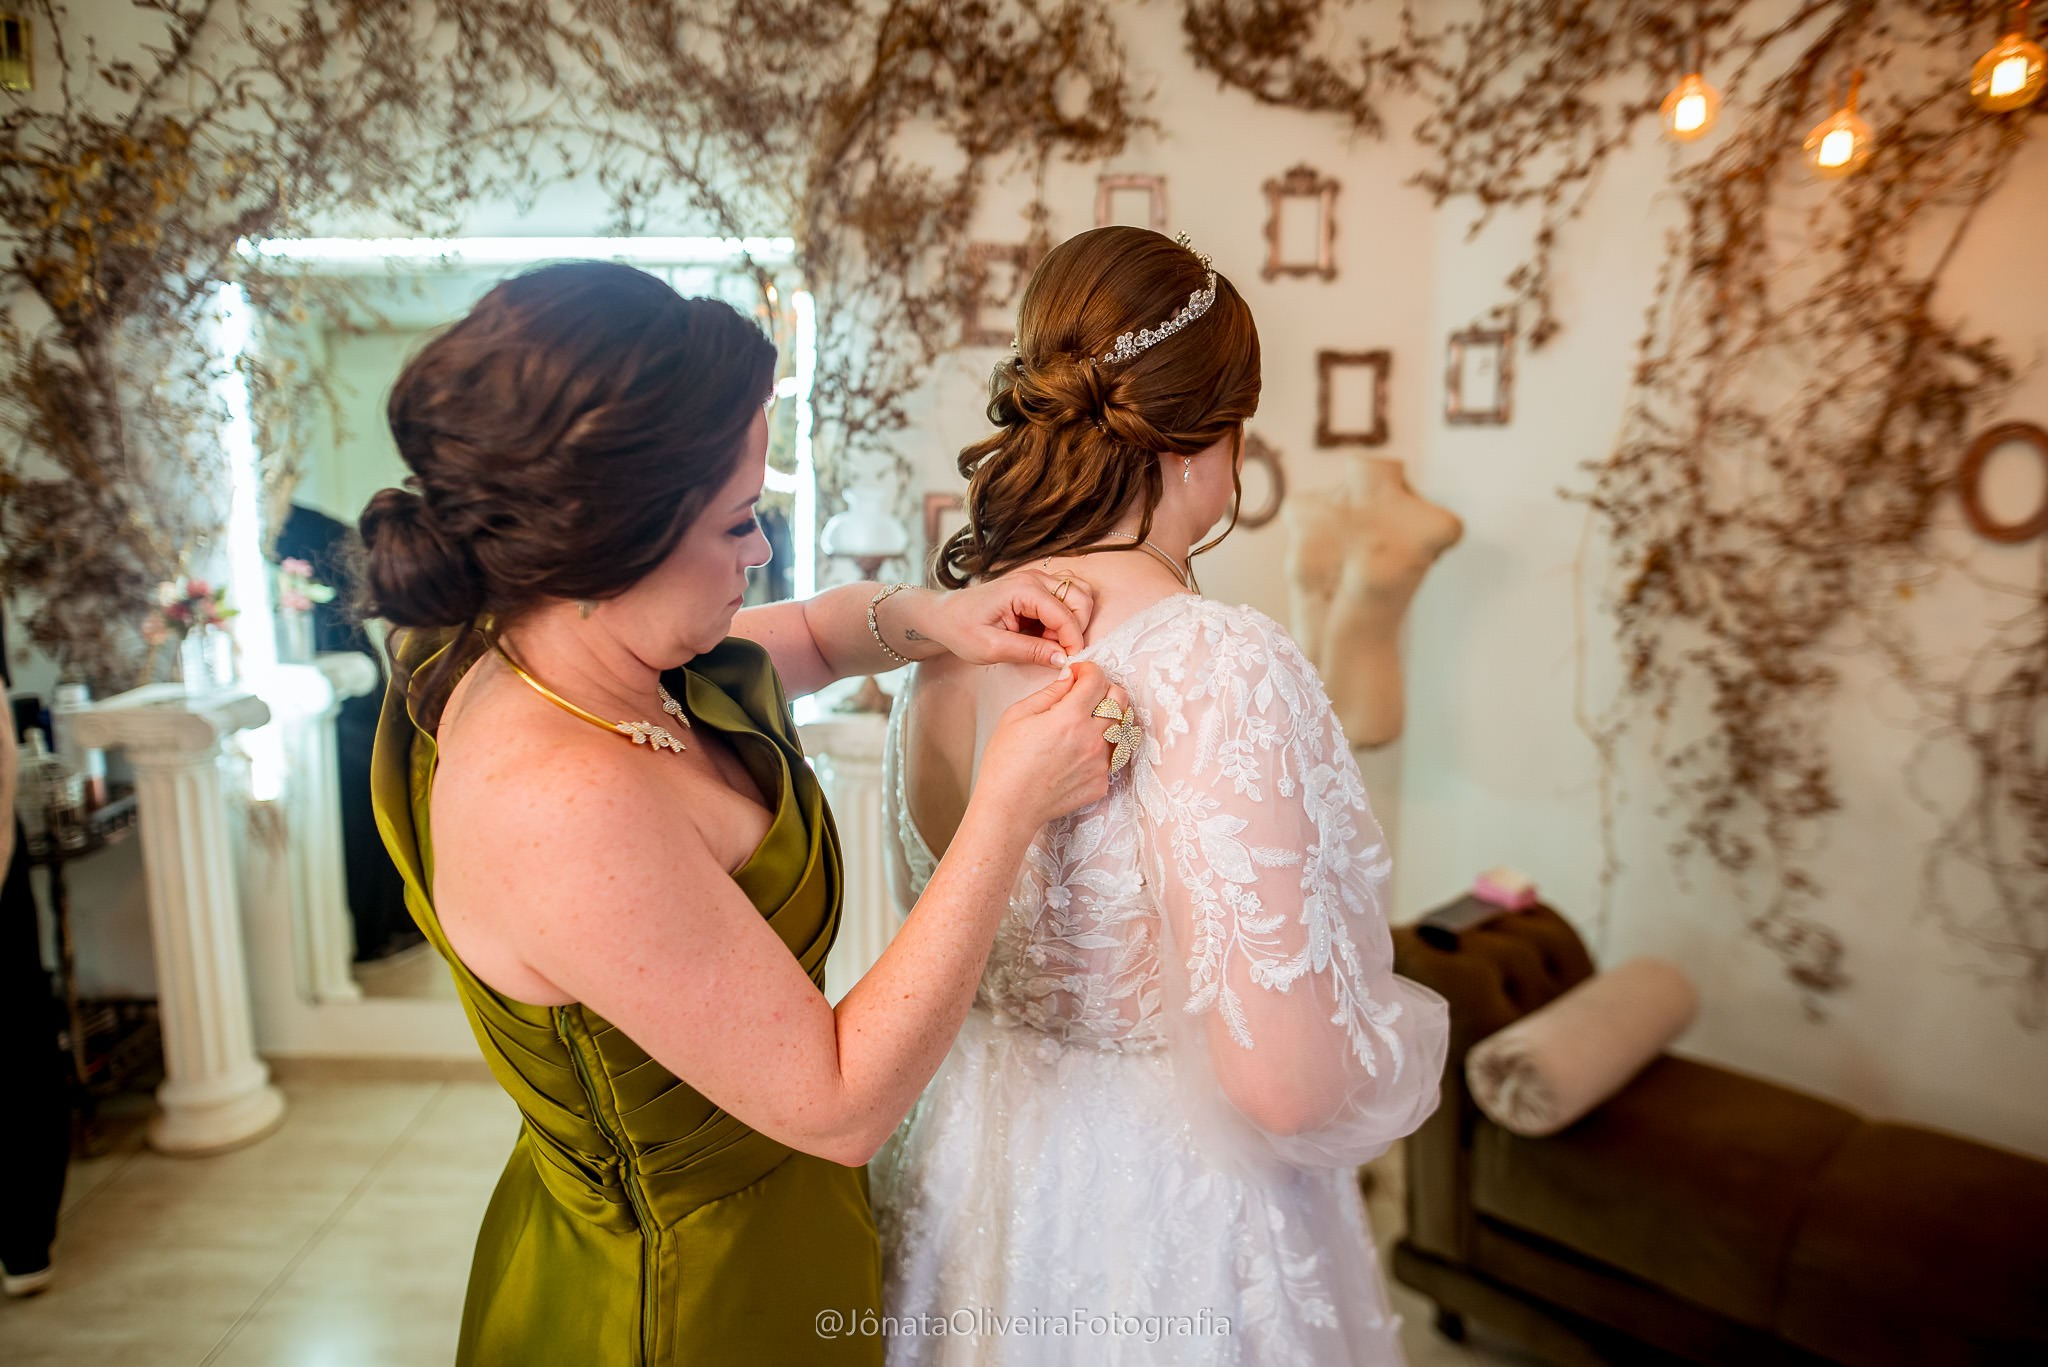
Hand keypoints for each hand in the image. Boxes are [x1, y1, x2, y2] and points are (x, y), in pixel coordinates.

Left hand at [910, 567, 1093, 669]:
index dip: (1072, 641)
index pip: (1065, 614)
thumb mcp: (992, 648)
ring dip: (1074, 620)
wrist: (944, 615)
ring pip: (1078, 594)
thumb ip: (1030, 652)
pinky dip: (1066, 617)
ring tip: (1051, 641)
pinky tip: (1046, 634)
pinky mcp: (1037, 587)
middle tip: (1057, 651)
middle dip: (1076, 628)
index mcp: (1023, 589)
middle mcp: (1034, 578)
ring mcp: (1037, 580)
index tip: (1068, 663)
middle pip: (1081, 598)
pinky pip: (1066, 598)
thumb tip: (1063, 659)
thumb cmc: (962, 629)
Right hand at [976, 662, 1127, 826]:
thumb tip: (1070, 678)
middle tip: (1088, 692)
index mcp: (1070, 718)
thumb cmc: (1006, 762)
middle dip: (1106, 688)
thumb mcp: (1018, 716)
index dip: (1088, 670)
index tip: (1079, 673)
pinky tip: (1081, 750)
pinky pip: (1113, 756)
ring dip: (1109, 718)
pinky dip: (1102, 747)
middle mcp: (1092, 739)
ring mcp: (1101, 764)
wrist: (1010, 806)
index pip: (1097, 680)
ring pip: (1121, 728)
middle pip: (1120, 700)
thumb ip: (1050, 693)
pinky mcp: (1101, 783)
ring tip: (1087, 721)